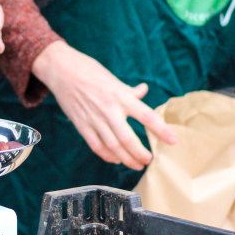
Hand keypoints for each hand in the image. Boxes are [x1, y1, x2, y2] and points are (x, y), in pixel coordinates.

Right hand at [32, 41, 176, 169]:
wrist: (62, 70)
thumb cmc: (89, 71)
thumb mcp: (113, 78)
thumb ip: (129, 91)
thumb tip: (143, 91)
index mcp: (121, 96)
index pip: (147, 116)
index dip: (161, 130)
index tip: (173, 141)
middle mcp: (109, 110)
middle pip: (129, 139)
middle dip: (141, 154)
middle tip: (149, 160)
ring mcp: (94, 119)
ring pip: (113, 147)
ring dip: (127, 159)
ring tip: (136, 164)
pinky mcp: (82, 125)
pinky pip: (97, 146)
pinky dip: (108, 156)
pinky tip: (116, 159)